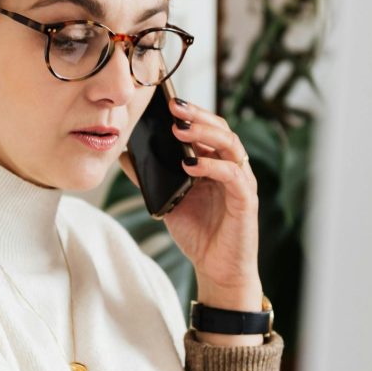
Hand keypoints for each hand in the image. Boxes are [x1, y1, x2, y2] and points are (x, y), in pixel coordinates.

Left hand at [120, 97, 261, 310]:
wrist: (216, 269)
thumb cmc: (198, 234)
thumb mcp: (167, 200)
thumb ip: (150, 178)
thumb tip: (124, 155)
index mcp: (215, 164)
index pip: (207, 128)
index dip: (190, 113)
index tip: (166, 101)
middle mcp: (231, 167)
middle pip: (221, 129)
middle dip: (196, 115)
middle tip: (173, 106)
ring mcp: (241, 181)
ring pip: (230, 145)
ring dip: (205, 134)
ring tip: (180, 129)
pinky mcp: (246, 200)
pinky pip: (232, 175)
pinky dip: (211, 166)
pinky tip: (190, 164)